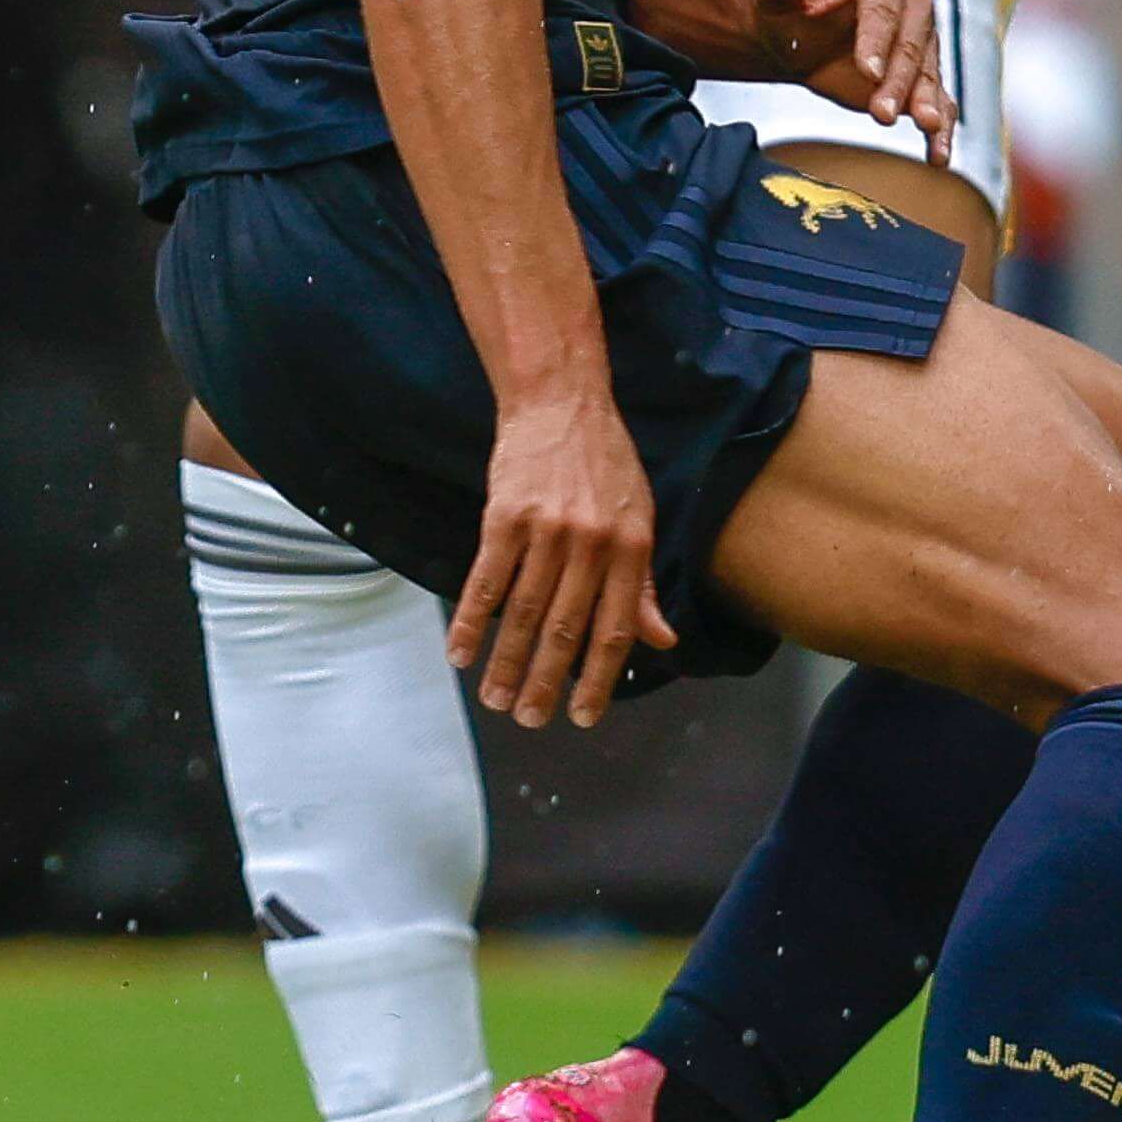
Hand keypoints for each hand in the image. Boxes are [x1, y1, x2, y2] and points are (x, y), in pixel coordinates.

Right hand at [447, 384, 668, 725]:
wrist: (562, 401)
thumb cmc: (606, 463)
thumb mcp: (641, 517)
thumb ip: (644, 584)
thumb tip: (662, 640)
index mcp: (631, 549)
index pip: (614, 631)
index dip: (599, 681)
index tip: (582, 718)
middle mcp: (592, 544)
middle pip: (564, 630)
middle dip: (545, 683)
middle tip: (529, 720)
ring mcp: (546, 530)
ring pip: (522, 613)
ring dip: (506, 663)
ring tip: (495, 699)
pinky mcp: (505, 515)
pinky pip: (485, 579)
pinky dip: (470, 621)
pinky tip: (460, 652)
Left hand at [750, 0, 951, 162]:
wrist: (793, 41)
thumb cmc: (783, 14)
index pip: (885, 7)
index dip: (878, 38)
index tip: (867, 71)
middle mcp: (908, 12)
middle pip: (913, 44)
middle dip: (901, 80)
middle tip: (882, 115)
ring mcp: (917, 49)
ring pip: (929, 74)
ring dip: (928, 102)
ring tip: (925, 128)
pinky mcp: (918, 83)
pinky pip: (939, 103)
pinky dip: (942, 129)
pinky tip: (939, 156)